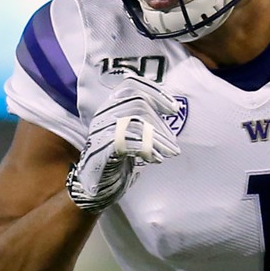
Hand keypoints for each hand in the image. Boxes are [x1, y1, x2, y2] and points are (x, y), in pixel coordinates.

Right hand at [66, 77, 180, 213]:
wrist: (96, 185)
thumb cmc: (118, 158)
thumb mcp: (131, 133)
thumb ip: (145, 118)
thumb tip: (173, 109)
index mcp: (111, 106)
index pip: (132, 85)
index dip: (156, 93)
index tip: (174, 109)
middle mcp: (104, 114)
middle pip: (138, 104)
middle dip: (161, 124)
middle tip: (174, 144)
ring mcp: (101, 130)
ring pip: (136, 122)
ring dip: (159, 140)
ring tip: (170, 153)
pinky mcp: (102, 149)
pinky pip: (128, 141)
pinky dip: (147, 149)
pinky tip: (155, 159)